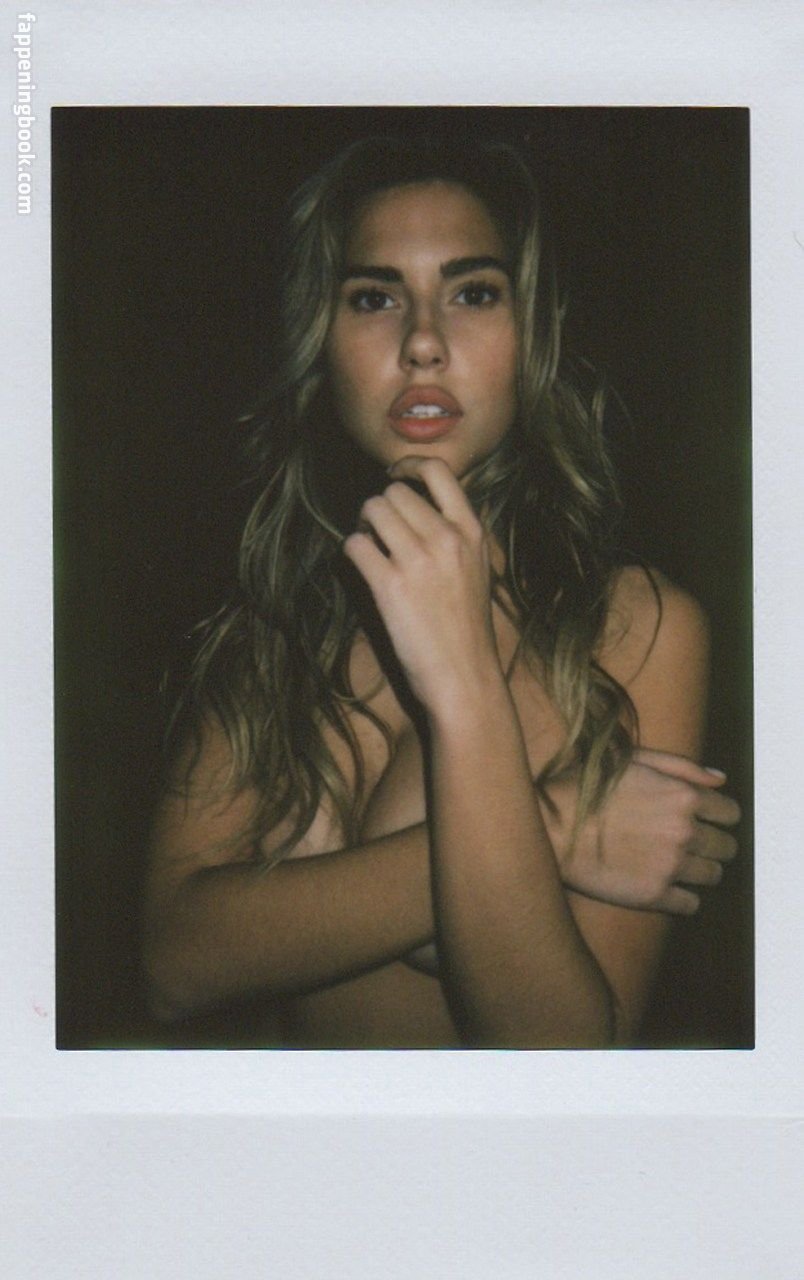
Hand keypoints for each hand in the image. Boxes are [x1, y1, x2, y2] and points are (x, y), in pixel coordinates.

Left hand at [343, 456, 499, 712]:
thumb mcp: (477, 571)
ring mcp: (419, 560)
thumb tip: (418, 511)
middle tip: (377, 533)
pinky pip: (355, 544)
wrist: (465, 677)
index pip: (439, 471)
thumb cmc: (467, 631)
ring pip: (371, 511)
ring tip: (370, 550)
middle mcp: (446, 538)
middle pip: (393, 493)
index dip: (409, 466)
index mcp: (471, 532)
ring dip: (363, 527)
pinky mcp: (390, 585)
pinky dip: (352, 553)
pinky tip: (363, 570)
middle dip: (378, 509)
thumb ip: (456, 537)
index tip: (394, 474)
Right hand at [557, 749, 740, 913]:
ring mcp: (671, 865)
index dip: (719, 817)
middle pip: (727, 847)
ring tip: (674, 865)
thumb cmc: (588, 788)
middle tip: (689, 845)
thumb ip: (682, 767)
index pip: (730, 813)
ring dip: (699, 871)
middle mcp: (684, 832)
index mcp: (683, 796)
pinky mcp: (654, 895)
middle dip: (712, 845)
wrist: (550, 827)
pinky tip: (664, 885)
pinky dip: (683, 897)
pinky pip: (691, 904)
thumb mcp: (634, 761)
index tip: (706, 822)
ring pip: (713, 876)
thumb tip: (720, 780)